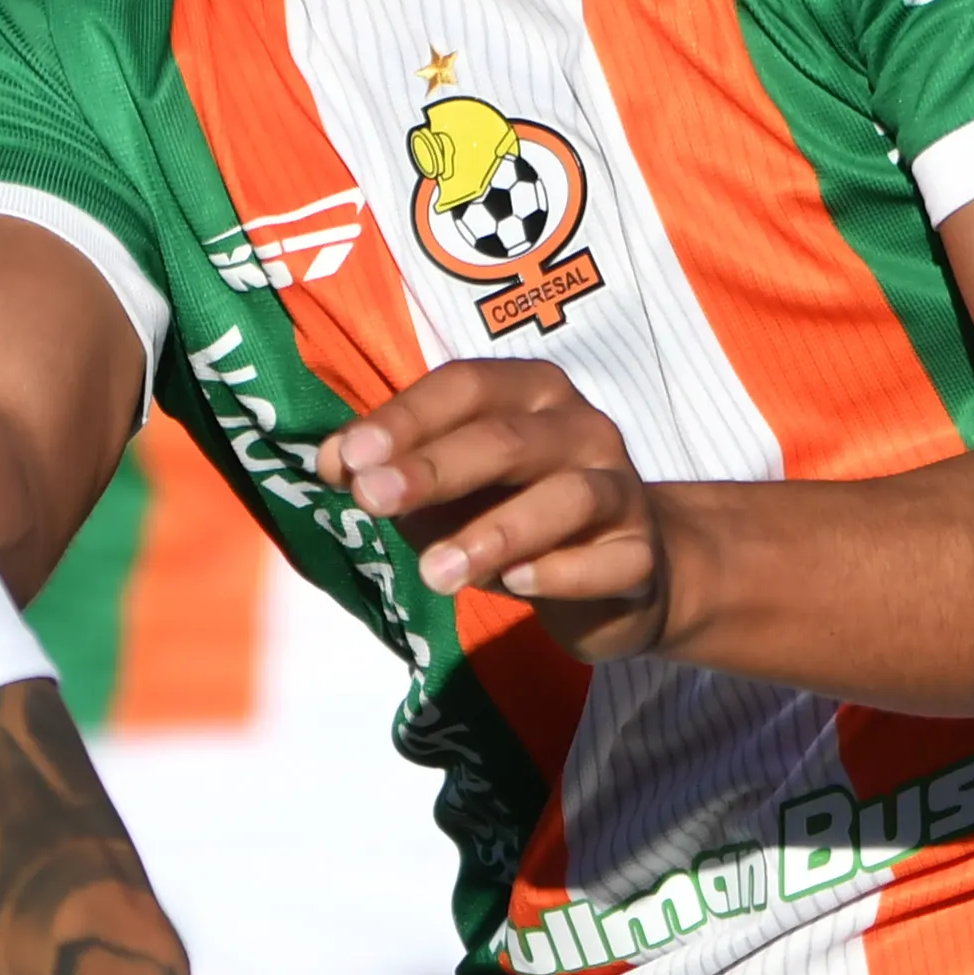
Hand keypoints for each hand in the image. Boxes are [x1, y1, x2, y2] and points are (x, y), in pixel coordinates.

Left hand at [329, 353, 685, 653]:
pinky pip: (608, 562)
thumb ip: (392, 470)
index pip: (466, 387)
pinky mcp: (640, 554)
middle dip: (434, 468)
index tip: (349, 458)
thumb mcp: (445, 489)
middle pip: (508, 439)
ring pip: (566, 497)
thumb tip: (333, 463)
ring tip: (435, 572)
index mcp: (530, 393)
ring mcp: (620, 488)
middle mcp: (581, 427)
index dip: (406, 418)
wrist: (618, 573)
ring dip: (496, 533)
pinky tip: (518, 587)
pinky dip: (561, 572)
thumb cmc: (514, 512)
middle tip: (373, 500)